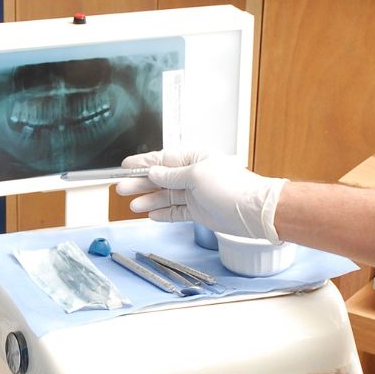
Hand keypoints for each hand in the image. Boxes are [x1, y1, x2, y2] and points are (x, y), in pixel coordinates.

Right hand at [115, 150, 287, 243]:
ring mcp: (196, 194)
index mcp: (194, 158)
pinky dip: (163, 213)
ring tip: (132, 205)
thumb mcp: (196, 176)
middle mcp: (194, 175)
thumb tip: (154, 173)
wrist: (252, 212)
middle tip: (121, 188)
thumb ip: (172, 175)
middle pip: (161, 179)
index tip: (125, 167)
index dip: (143, 164)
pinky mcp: (199, 211)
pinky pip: (176, 211)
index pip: (162, 160)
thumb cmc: (231, 188)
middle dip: (141, 184)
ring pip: (166, 196)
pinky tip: (150, 214)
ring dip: (149, 200)